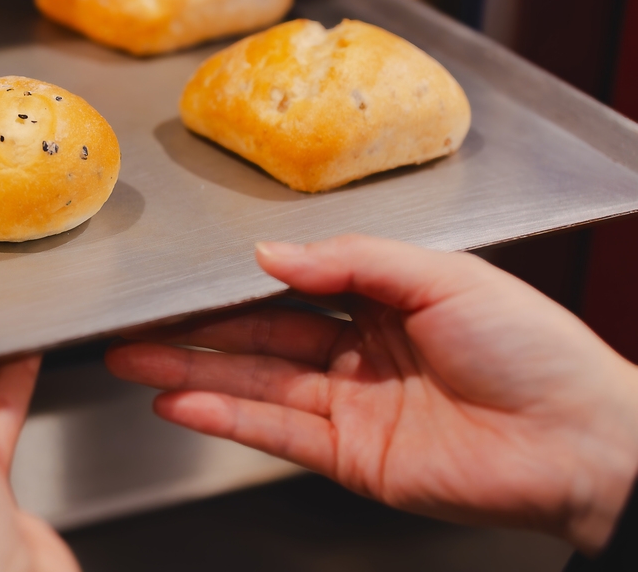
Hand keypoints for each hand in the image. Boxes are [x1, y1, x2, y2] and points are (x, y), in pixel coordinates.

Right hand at [106, 235, 637, 553]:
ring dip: (190, 374)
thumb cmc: (537, 350)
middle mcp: (363, 354)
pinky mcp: (352, 458)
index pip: (293, 287)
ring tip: (129, 360)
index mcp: (388, 300)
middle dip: (193, 332)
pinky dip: (224, 417)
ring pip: (255, 385)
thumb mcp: (444, 275)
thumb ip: (350, 262)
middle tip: (132, 323)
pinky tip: (178, 402)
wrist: (585, 442)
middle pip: (259, 338)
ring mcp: (354, 408)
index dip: (236, 282)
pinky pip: (275, 431)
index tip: (183, 275)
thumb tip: (268, 255)